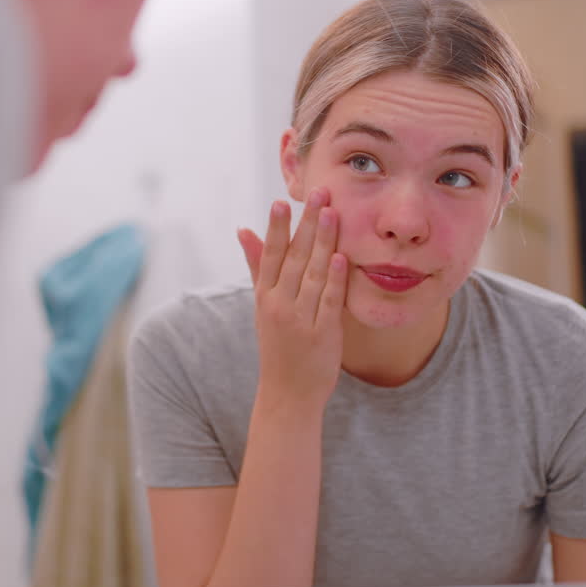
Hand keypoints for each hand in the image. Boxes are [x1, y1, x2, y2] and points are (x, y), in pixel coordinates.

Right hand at [236, 188, 347, 411]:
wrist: (287, 393)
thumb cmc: (277, 344)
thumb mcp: (262, 304)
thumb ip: (257, 265)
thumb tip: (244, 229)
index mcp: (265, 296)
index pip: (271, 255)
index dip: (277, 227)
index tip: (282, 201)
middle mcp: (280, 305)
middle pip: (295, 258)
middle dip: (307, 223)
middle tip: (319, 193)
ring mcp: (301, 319)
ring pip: (314, 274)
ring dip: (324, 242)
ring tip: (332, 213)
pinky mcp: (323, 334)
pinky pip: (330, 301)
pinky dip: (335, 279)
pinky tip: (341, 257)